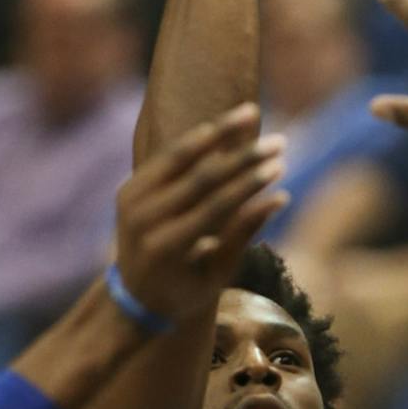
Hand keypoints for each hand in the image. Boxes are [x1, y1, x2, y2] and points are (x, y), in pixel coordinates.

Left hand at [113, 106, 288, 324]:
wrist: (133, 297)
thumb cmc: (186, 290)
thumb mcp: (218, 273)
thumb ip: (243, 234)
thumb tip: (280, 197)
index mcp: (167, 248)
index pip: (215, 208)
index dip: (249, 185)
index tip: (280, 165)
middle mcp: (144, 220)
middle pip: (200, 178)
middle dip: (243, 157)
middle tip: (279, 140)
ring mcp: (130, 201)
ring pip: (179, 157)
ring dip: (218, 132)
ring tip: (251, 111)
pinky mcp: (127, 188)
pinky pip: (165, 158)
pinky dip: (194, 141)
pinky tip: (222, 124)